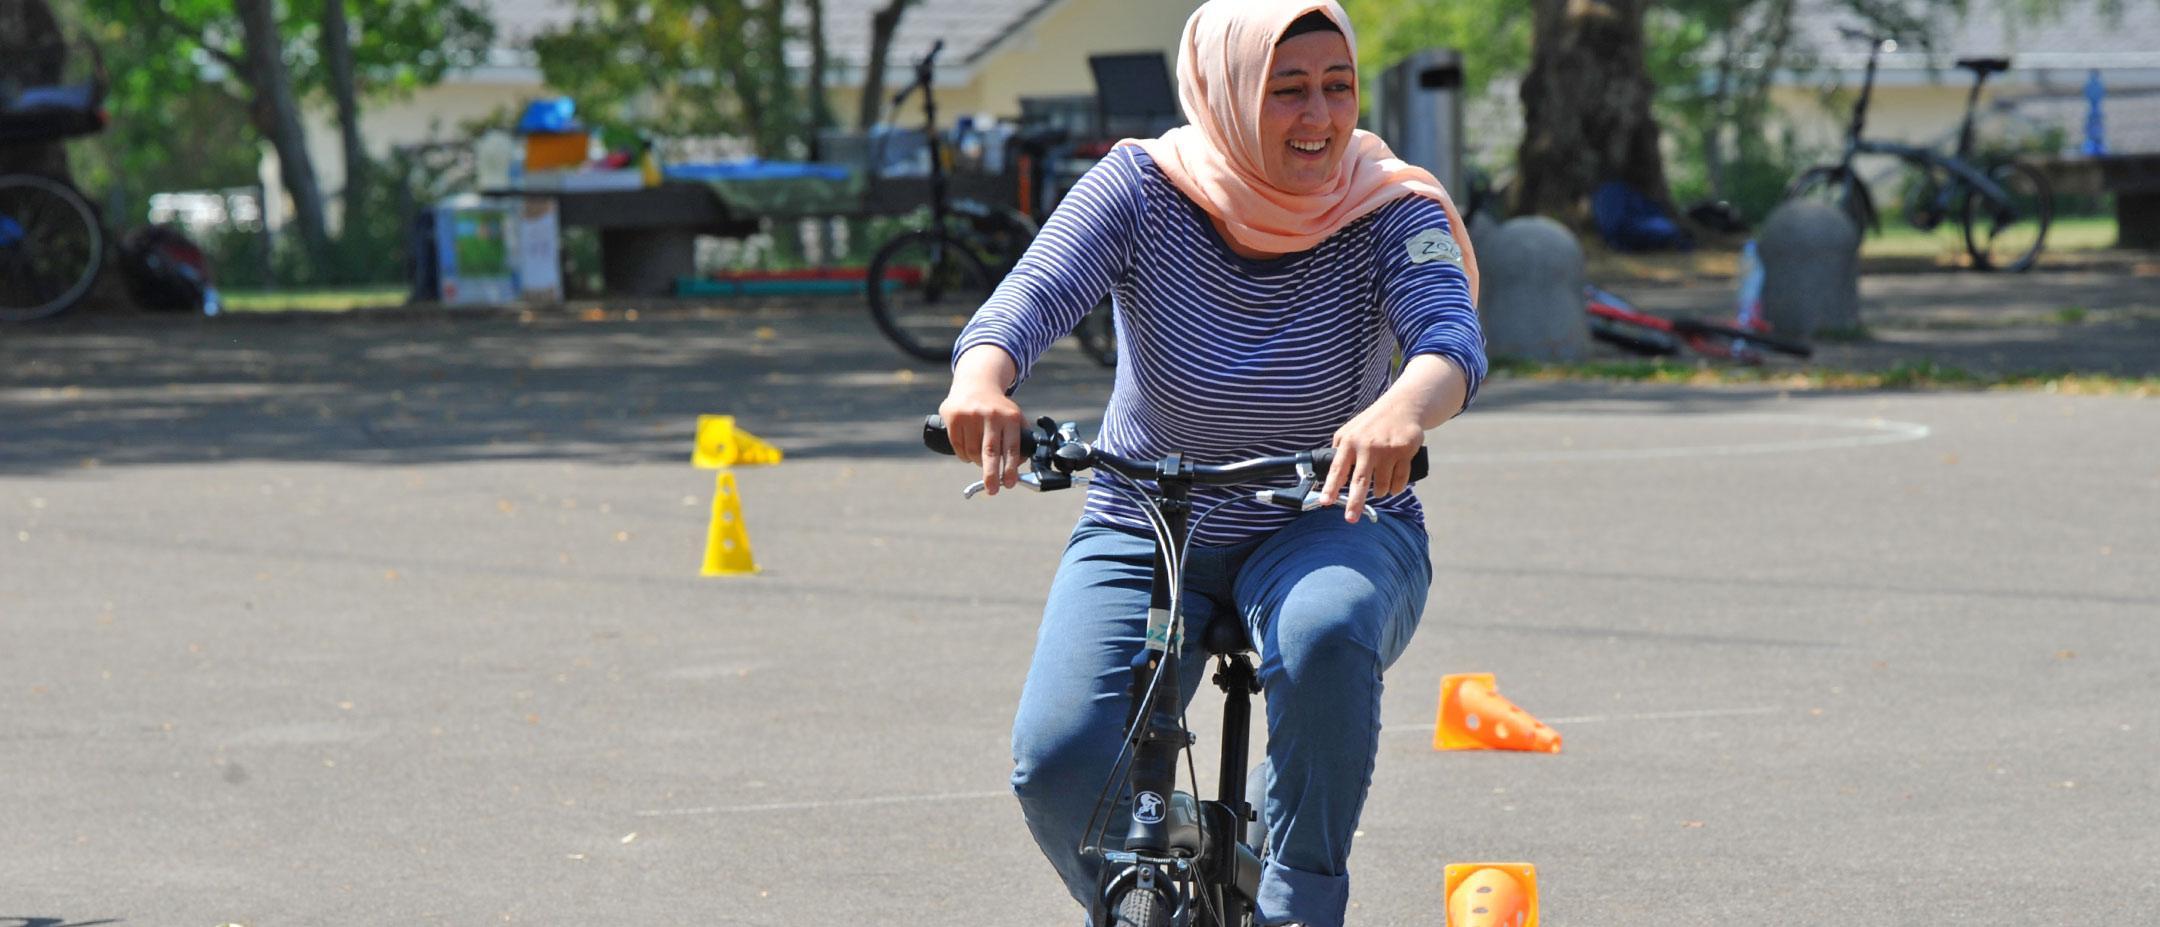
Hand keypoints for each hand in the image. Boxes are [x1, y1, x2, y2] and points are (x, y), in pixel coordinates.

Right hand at [939, 346, 1025, 494]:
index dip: (1010, 468)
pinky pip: (958, 446)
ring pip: (972, 452)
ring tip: (981, 460)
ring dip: (977, 462)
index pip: (1012, 447)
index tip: (1009, 484)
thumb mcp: (1014, 416)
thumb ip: (1021, 437)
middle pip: (990, 452)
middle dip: (991, 475)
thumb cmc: (998, 407)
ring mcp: (970, 415)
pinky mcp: (954, 416)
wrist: (976, 383)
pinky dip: (964, 455)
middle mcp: (990, 415)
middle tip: (993, 490)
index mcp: (1009, 417)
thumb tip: (1021, 465)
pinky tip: (968, 453)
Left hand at [1317, 399, 1424, 522]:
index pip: (1337, 469)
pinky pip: (1399, 481)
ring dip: (1380, 492)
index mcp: (1349, 442)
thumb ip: (1340, 449)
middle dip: (1354, 503)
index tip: (1325, 502)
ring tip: (1379, 488)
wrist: (1402, 407)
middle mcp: (1367, 446)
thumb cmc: (1373, 422)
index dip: (1330, 487)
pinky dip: (1395, 488)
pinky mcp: (1405, 452)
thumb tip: (1330, 474)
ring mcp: (1387, 449)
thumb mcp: (1350, 430)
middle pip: (1360, 482)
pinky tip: (1393, 486)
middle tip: (1350, 518)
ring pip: (1382, 485)